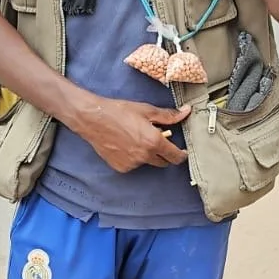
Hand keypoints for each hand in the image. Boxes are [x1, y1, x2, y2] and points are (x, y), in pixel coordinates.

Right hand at [75, 98, 190, 172]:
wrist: (93, 119)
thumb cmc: (119, 112)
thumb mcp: (146, 110)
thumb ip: (168, 115)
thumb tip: (186, 112)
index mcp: (154, 142)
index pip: (175, 156)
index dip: (181, 155)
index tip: (182, 152)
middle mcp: (144, 156)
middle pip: (163, 162)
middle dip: (164, 154)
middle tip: (157, 141)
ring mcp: (132, 164)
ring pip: (147, 162)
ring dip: (147, 154)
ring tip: (135, 138)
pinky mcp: (121, 167)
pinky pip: (133, 164)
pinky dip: (133, 157)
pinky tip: (125, 144)